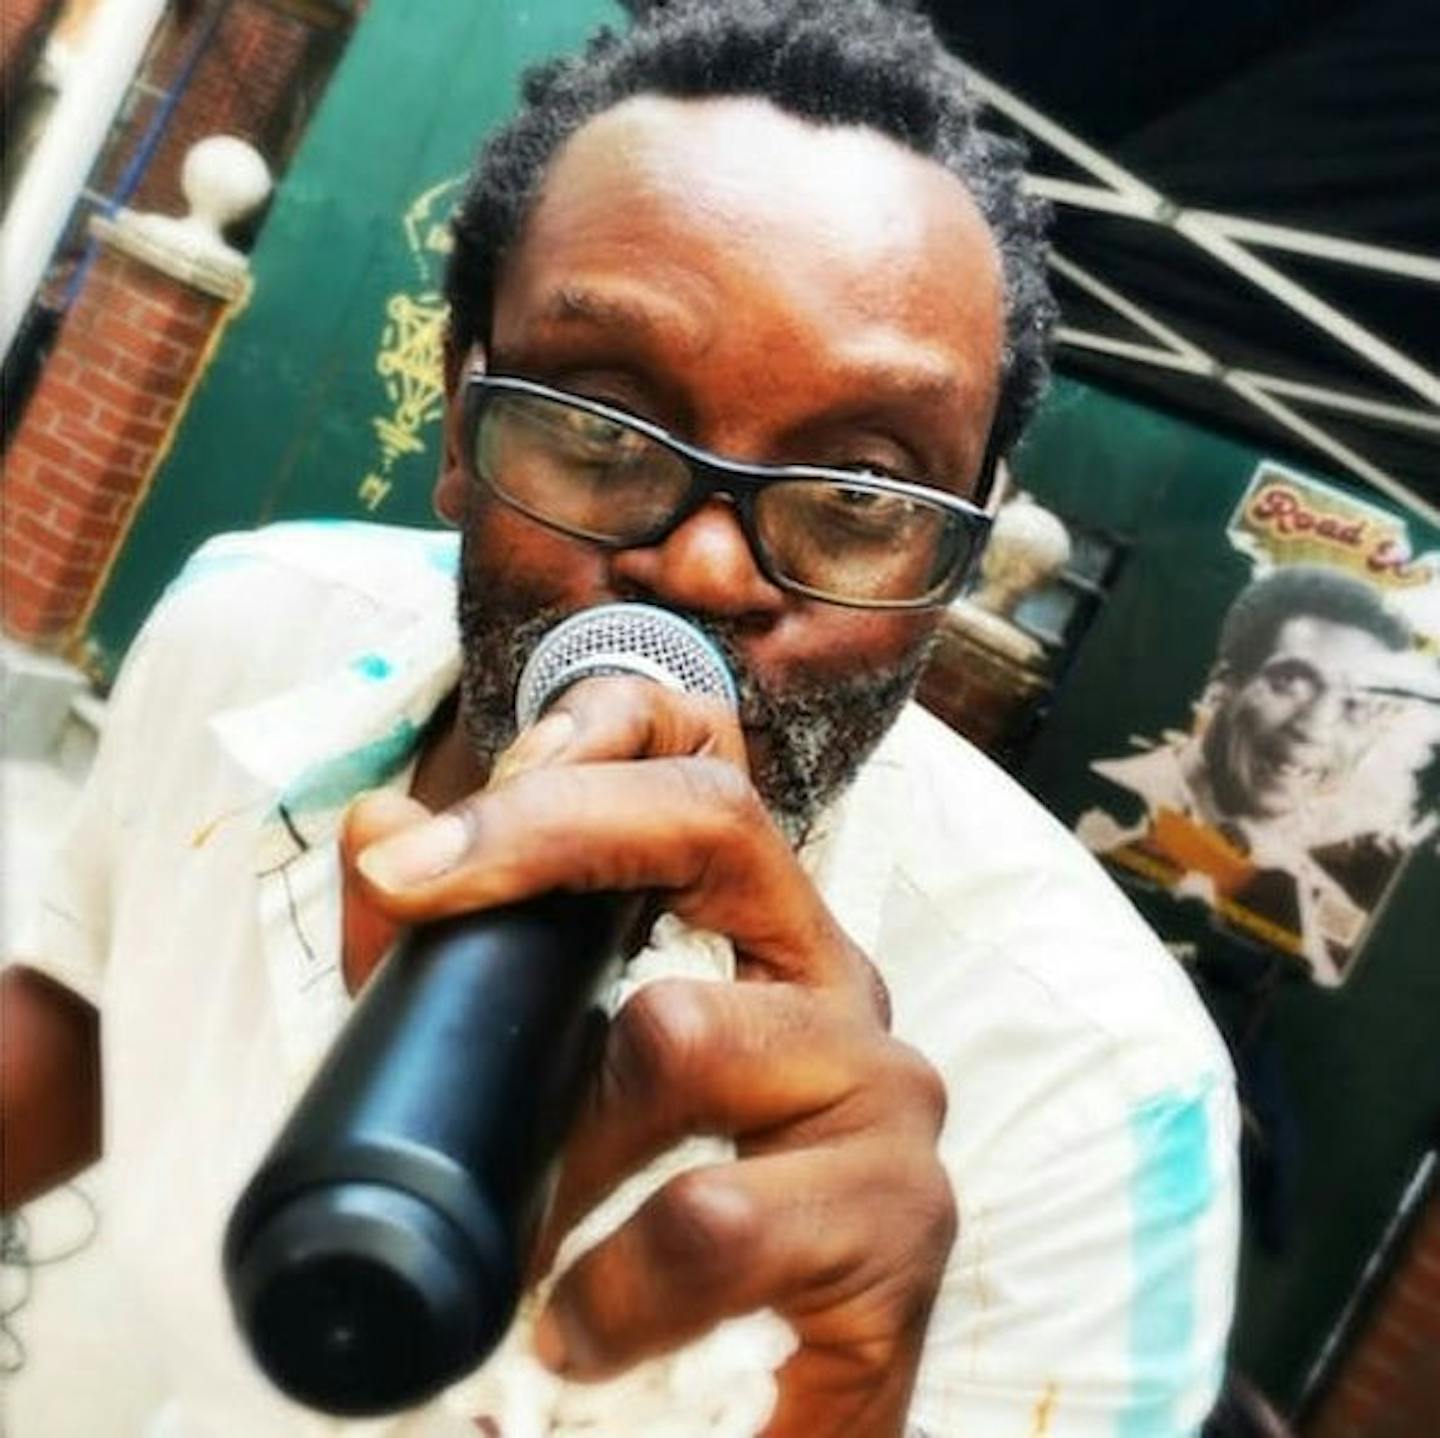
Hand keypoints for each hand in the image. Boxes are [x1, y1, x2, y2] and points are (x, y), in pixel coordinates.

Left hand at [338, 679, 955, 1437]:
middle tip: (415, 894)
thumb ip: (450, 962)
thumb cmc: (641, 1235)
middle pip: (714, 825)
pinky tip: (580, 1333)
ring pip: (683, 1031)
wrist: (746, 1431)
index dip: (589, 734)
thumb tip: (376, 821)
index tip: (443, 814)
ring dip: (557, 1142)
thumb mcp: (526, 1080)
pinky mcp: (901, 1231)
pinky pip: (713, 1220)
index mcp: (767, 940)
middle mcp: (843, 986)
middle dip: (540, 840)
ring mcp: (886, 1097)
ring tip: (520, 1244)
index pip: (709, 761)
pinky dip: (609, 1286)